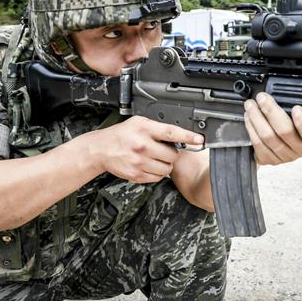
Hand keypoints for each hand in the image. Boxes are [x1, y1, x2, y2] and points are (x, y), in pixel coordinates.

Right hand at [89, 116, 203, 182]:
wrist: (102, 149)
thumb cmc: (122, 134)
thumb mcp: (139, 123)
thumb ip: (158, 128)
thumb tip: (180, 136)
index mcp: (144, 129)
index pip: (171, 132)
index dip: (187, 136)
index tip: (199, 139)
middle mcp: (142, 145)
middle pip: (172, 155)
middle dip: (172, 153)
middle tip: (163, 149)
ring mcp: (139, 162)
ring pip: (167, 168)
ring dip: (165, 164)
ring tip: (154, 157)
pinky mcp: (136, 175)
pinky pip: (157, 177)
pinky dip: (157, 172)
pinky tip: (148, 164)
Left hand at [243, 92, 301, 165]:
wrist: (281, 140)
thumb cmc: (292, 123)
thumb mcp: (299, 112)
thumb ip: (295, 106)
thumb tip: (282, 93)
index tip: (296, 108)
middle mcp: (300, 149)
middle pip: (285, 132)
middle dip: (271, 111)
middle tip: (262, 98)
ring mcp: (285, 156)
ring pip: (268, 137)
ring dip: (256, 118)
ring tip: (251, 105)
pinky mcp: (270, 160)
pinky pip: (258, 144)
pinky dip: (251, 128)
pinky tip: (249, 118)